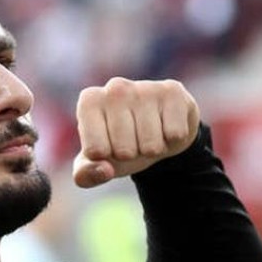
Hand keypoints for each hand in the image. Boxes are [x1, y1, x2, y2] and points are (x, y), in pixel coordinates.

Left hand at [72, 78, 199, 188]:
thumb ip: (86, 174)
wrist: (155, 129)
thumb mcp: (96, 163)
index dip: (105, 157)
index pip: (95, 151)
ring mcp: (145, 87)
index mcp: (89, 102)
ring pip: (151, 145)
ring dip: (153, 149)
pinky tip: (165, 126)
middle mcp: (115, 88)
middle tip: (132, 141)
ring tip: (149, 135)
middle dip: (131, 155)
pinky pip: (175, 134)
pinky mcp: (172, 91)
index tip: (107, 145)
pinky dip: (172, 140)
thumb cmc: (120, 145)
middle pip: (124, 150)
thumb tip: (105, 171)